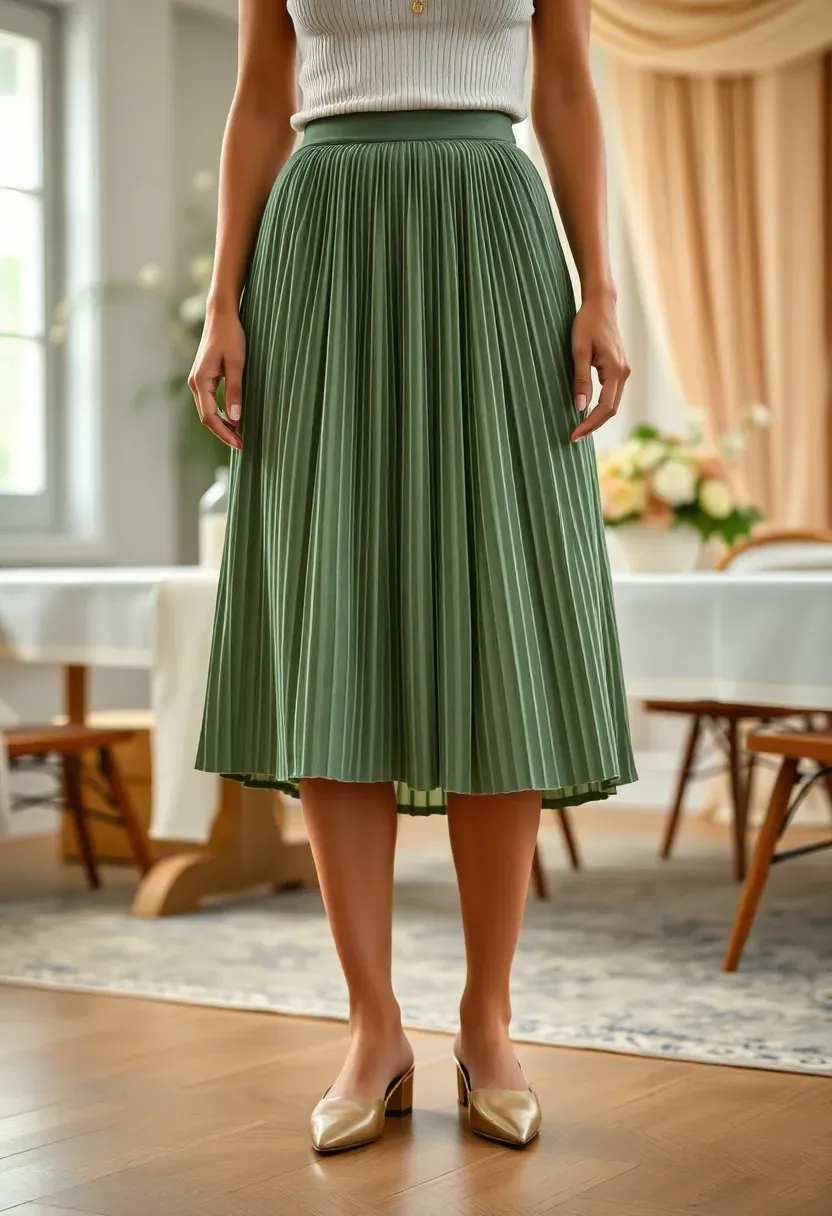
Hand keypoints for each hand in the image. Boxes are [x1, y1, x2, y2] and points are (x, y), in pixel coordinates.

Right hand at [188, 307, 245, 451]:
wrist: (221, 315)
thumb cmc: (231, 336)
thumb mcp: (237, 364)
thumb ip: (235, 391)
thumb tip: (235, 420)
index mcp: (200, 382)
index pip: (210, 417)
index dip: (224, 434)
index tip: (240, 444)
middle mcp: (195, 383)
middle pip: (206, 417)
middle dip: (223, 433)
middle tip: (242, 445)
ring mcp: (197, 381)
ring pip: (207, 411)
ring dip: (221, 425)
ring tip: (239, 436)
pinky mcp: (203, 378)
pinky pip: (209, 402)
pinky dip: (220, 414)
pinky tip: (233, 419)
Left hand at [569, 292, 629, 441]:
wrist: (601, 305)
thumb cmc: (587, 324)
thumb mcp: (578, 351)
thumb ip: (580, 379)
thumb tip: (579, 406)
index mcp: (615, 371)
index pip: (605, 408)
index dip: (590, 424)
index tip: (574, 434)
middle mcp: (624, 373)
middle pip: (611, 410)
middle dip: (593, 425)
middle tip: (573, 436)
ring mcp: (623, 371)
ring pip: (612, 403)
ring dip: (597, 417)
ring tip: (579, 427)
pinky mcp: (618, 368)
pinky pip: (611, 394)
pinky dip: (600, 406)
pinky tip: (586, 411)